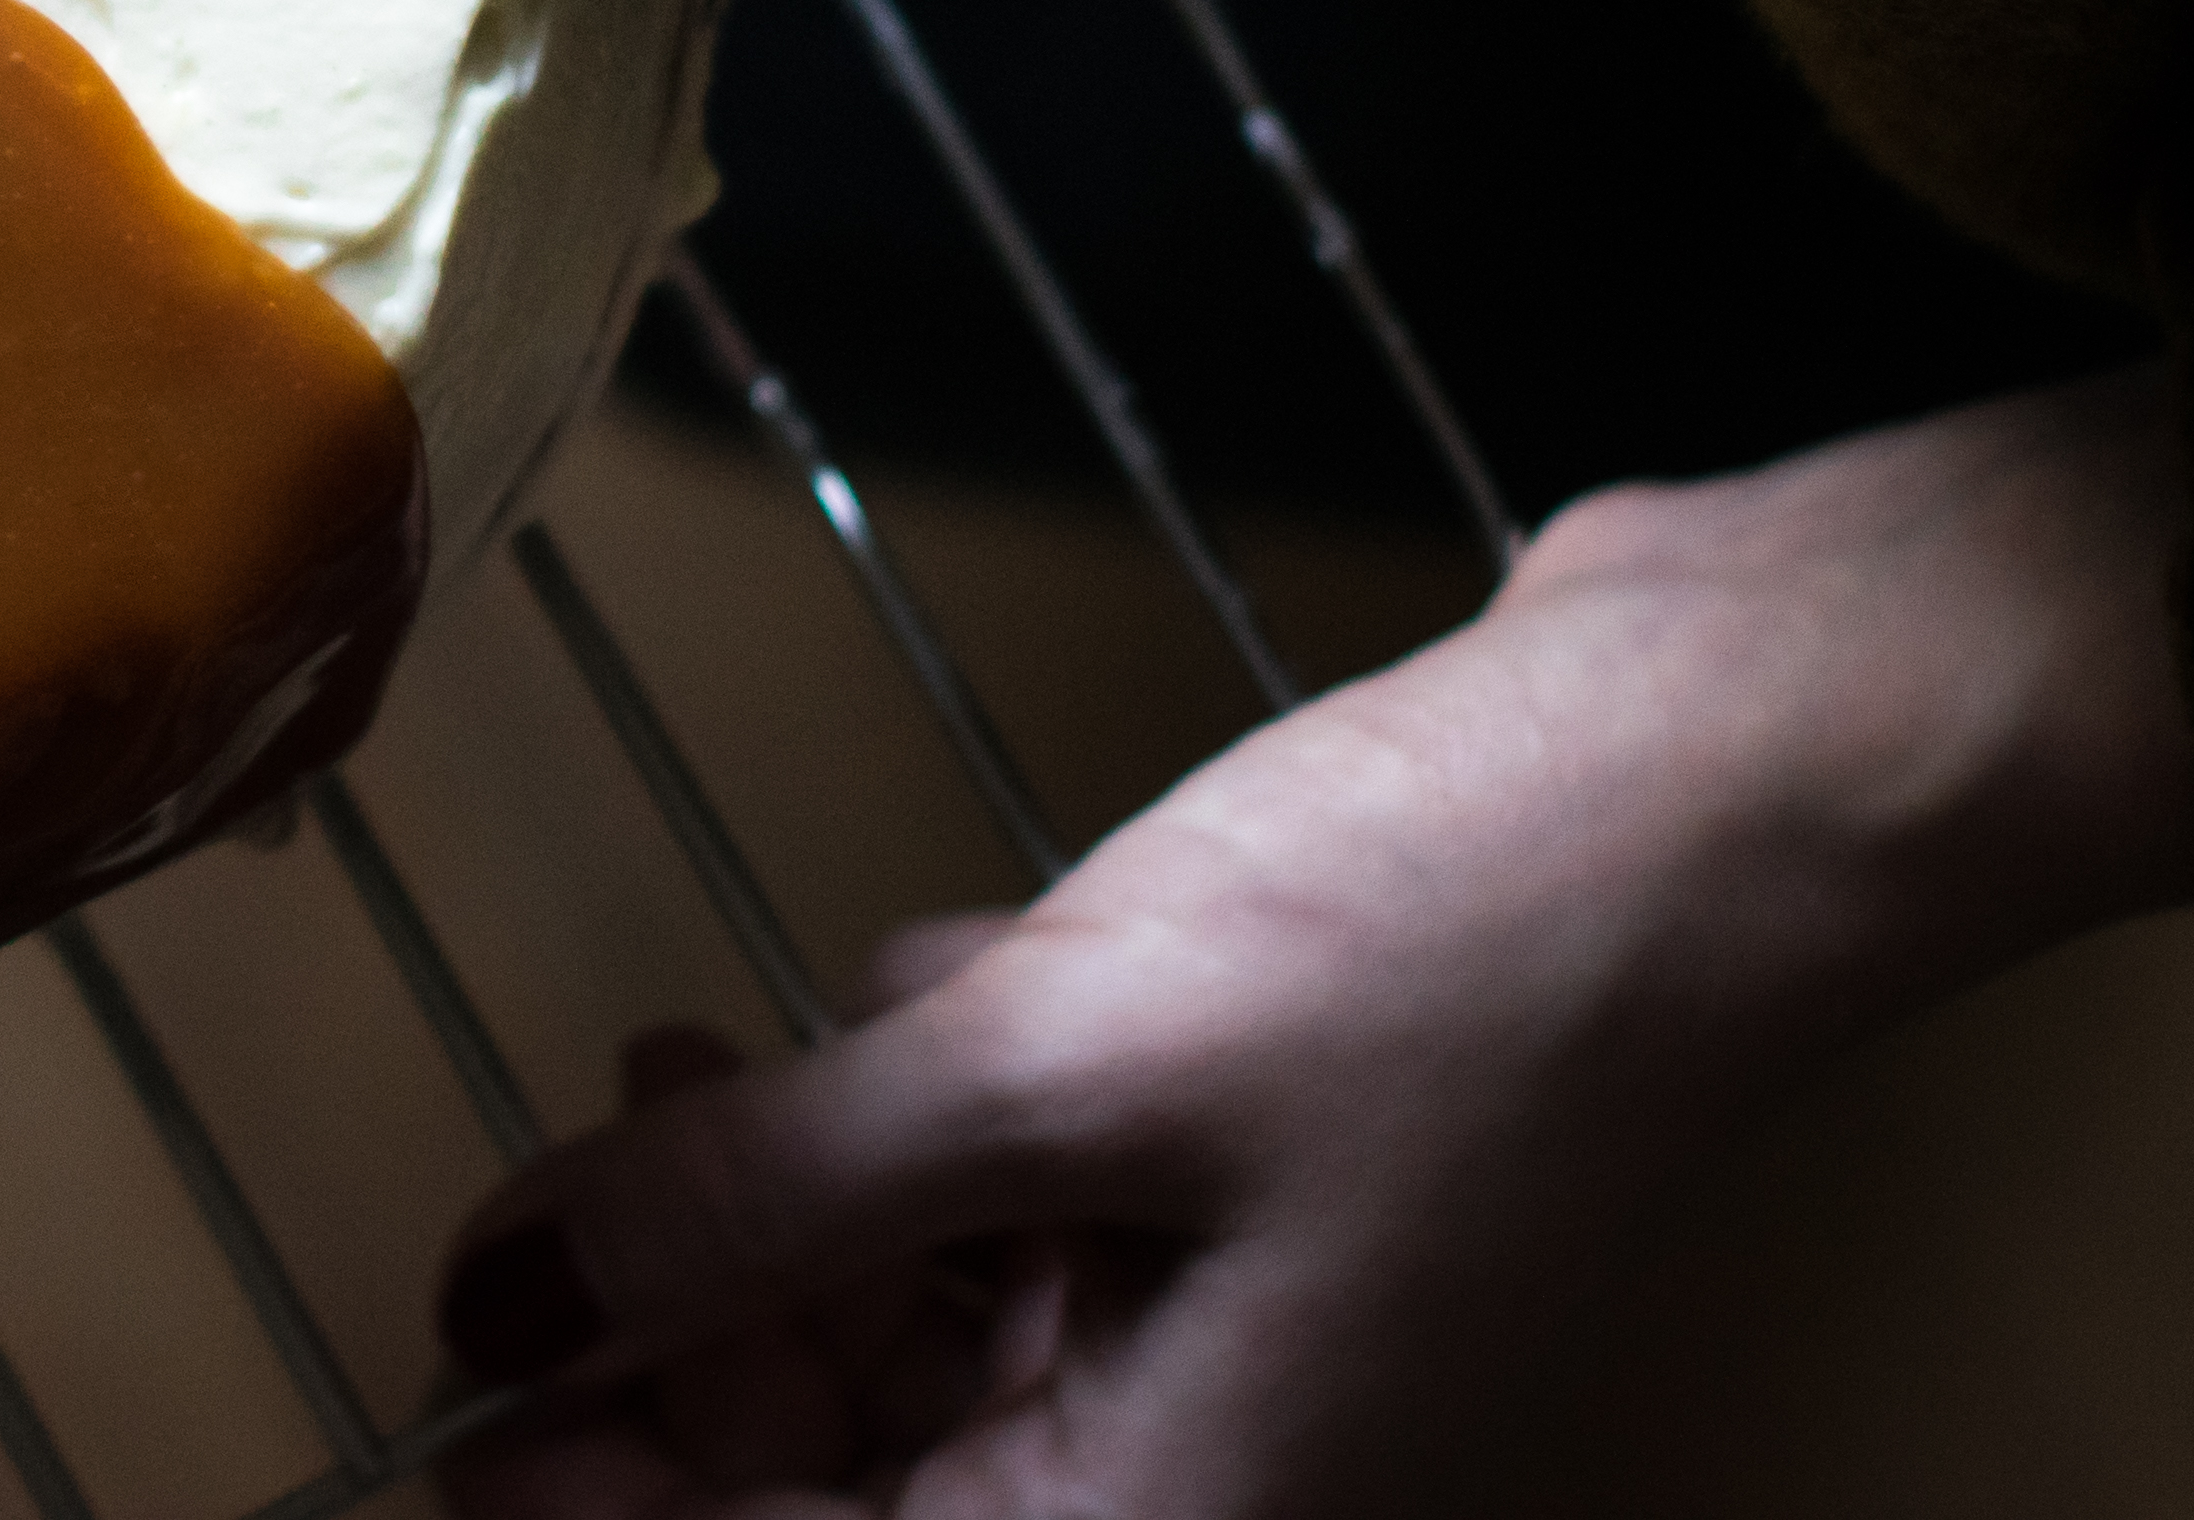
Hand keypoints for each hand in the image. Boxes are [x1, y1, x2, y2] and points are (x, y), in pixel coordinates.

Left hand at [432, 374, 2193, 1517]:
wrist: (1747, 749)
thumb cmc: (1459, 936)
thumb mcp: (1049, 1071)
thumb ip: (763, 1205)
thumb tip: (506, 1315)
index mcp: (1191, 1509)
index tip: (447, 1436)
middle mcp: (1224, 1441)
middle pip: (866, 1470)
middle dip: (694, 1347)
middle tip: (545, 1199)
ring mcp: (1254, 1294)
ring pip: (931, 1315)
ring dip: (791, 1208)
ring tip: (677, 1055)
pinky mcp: (1261, 1146)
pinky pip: (1032, 1183)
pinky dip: (931, 1105)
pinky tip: (888, 991)